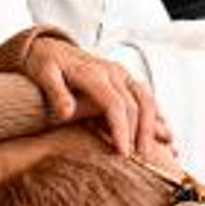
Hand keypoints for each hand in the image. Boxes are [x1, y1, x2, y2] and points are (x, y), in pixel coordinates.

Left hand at [22, 36, 170, 156]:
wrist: (47, 46)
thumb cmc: (43, 62)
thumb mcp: (42, 74)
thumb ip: (55, 92)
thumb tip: (66, 113)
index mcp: (94, 73)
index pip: (116, 105)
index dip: (121, 130)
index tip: (122, 153)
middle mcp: (114, 72)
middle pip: (138, 104)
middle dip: (142, 133)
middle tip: (141, 160)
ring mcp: (121, 74)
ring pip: (147, 99)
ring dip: (154, 125)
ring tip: (159, 150)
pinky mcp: (124, 78)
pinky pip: (146, 96)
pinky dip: (155, 114)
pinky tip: (162, 131)